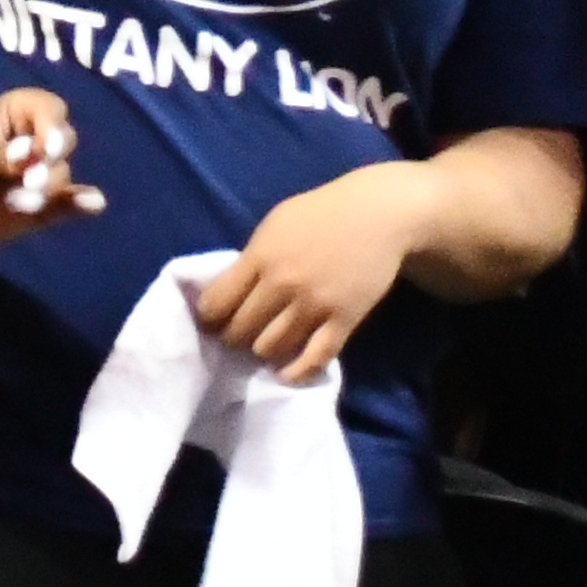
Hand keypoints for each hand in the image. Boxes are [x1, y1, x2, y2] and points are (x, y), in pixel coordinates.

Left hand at [0, 89, 97, 255]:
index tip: (44, 151)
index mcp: (16, 114)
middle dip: (50, 163)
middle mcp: (34, 139)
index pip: (49, 109)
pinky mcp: (42, 204)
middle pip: (63, 142)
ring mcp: (38, 172)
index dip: (53, 127)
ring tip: (19, 204)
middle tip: (31, 183)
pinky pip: (68, 202)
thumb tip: (28, 157)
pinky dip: (82, 202)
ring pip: (62, 175)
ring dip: (47, 190)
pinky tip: (93, 204)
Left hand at [194, 165, 430, 382]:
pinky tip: (286, 372)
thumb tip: (226, 295)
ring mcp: (314, 304)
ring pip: (270, 348)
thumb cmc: (321, 214)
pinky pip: (313, 359)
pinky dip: (295, 372)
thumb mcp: (275, 225)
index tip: (213, 321)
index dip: (209, 317)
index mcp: (261, 255)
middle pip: (240, 330)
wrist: (377, 214)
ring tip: (266, 345)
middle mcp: (283, 282)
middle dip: (234, 337)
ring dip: (263, 351)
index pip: (216, 303)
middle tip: (240, 336)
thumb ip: (251, 259)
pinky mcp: (343, 320)